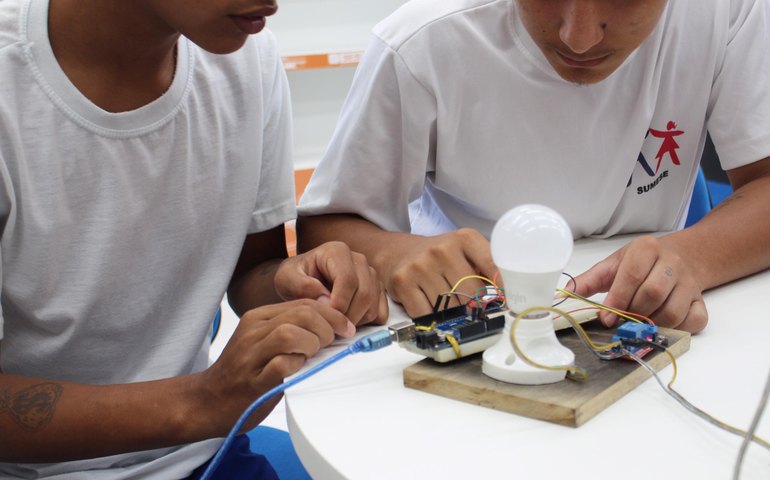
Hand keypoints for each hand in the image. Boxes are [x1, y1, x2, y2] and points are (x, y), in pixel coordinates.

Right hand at [199, 299, 353, 433]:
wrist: (208, 401)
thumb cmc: (245, 371)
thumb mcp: (264, 340)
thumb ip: (292, 328)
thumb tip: (332, 325)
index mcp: (259, 317)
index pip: (304, 302)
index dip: (332, 314)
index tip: (346, 328)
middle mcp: (254, 331)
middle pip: (302, 313)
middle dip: (327, 327)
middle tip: (331, 344)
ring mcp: (252, 355)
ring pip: (291, 333)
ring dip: (312, 344)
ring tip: (313, 356)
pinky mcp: (254, 381)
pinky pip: (282, 364)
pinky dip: (297, 365)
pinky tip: (298, 370)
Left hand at [273, 241, 387, 325]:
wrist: (301, 280)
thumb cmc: (294, 277)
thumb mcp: (286, 278)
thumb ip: (301, 286)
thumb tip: (326, 300)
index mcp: (337, 251)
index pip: (348, 280)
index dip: (339, 304)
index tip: (325, 319)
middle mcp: (358, 260)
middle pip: (364, 294)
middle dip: (346, 316)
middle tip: (329, 327)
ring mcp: (371, 275)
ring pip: (372, 305)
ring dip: (355, 321)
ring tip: (333, 323)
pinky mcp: (377, 290)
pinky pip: (380, 312)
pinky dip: (366, 322)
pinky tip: (346, 320)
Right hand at [378, 228, 497, 317]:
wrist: (397, 252)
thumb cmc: (439, 258)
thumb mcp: (465, 253)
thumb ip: (486, 269)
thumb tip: (506, 299)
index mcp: (464, 238)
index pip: (493, 266)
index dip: (502, 289)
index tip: (506, 304)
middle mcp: (442, 249)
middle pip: (471, 294)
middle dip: (473, 307)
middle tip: (468, 307)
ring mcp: (420, 265)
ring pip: (449, 308)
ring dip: (450, 314)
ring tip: (445, 304)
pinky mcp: (402, 282)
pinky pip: (426, 314)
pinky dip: (430, 318)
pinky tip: (429, 308)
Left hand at [570, 236, 707, 332]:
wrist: (680, 257)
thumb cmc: (641, 263)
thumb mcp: (613, 264)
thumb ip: (590, 279)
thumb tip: (565, 294)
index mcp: (647, 249)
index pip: (632, 275)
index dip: (617, 299)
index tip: (606, 318)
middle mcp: (672, 263)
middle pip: (652, 294)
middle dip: (632, 313)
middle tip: (620, 323)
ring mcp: (690, 283)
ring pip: (672, 311)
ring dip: (651, 324)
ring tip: (637, 324)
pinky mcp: (701, 301)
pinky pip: (693, 321)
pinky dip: (676, 329)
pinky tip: (660, 326)